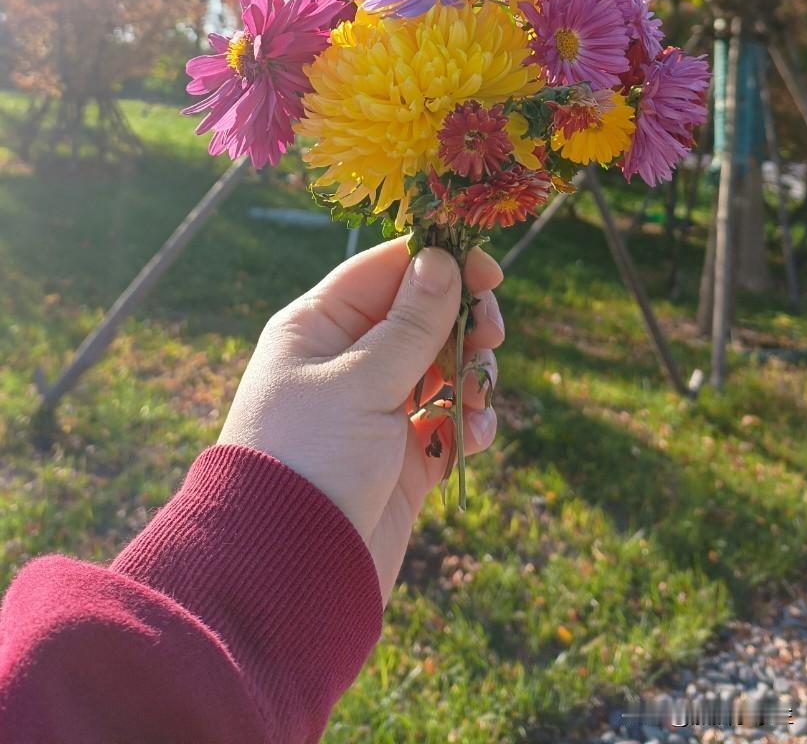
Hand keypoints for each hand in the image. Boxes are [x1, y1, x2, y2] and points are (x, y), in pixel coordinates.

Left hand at [218, 238, 504, 602]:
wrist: (289, 573)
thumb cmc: (310, 457)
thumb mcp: (361, 381)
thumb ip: (410, 323)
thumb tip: (442, 260)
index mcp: (319, 327)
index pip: (385, 271)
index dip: (439, 264)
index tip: (490, 273)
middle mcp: (346, 361)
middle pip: (421, 316)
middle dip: (463, 323)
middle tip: (492, 336)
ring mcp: (375, 410)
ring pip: (442, 367)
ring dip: (472, 374)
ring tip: (479, 396)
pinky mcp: (402, 459)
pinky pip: (448, 421)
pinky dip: (468, 423)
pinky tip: (474, 435)